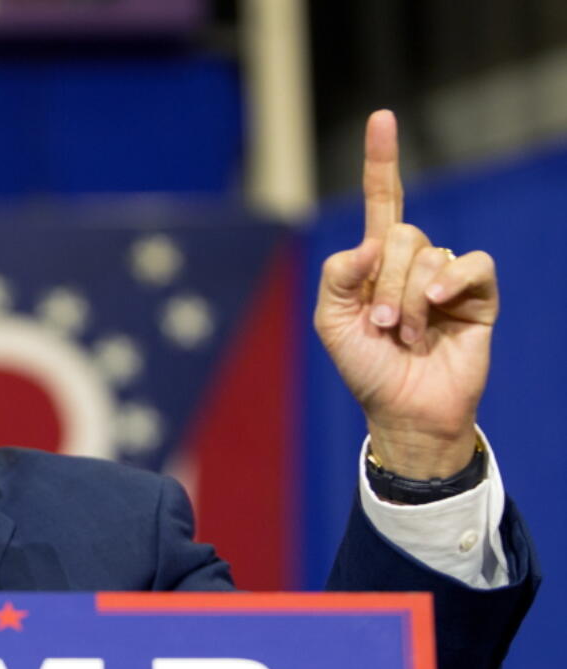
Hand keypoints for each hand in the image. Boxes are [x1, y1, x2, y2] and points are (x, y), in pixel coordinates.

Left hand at [314, 110, 497, 478]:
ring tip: (407, 336)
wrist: (403, 409)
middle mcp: (412, 262)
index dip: (381, 161)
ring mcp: (447, 277)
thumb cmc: (365, 368)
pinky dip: (452, 279)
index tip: (382, 118)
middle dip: (385, 283)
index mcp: (375, 262)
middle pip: (400, 234)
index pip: (380, 201)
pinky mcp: (478, 295)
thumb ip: (337, 276)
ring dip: (411, 298)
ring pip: (429, 253)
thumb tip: (369, 244)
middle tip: (383, 326)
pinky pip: (471, 263)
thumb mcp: (331, 322)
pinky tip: (440, 303)